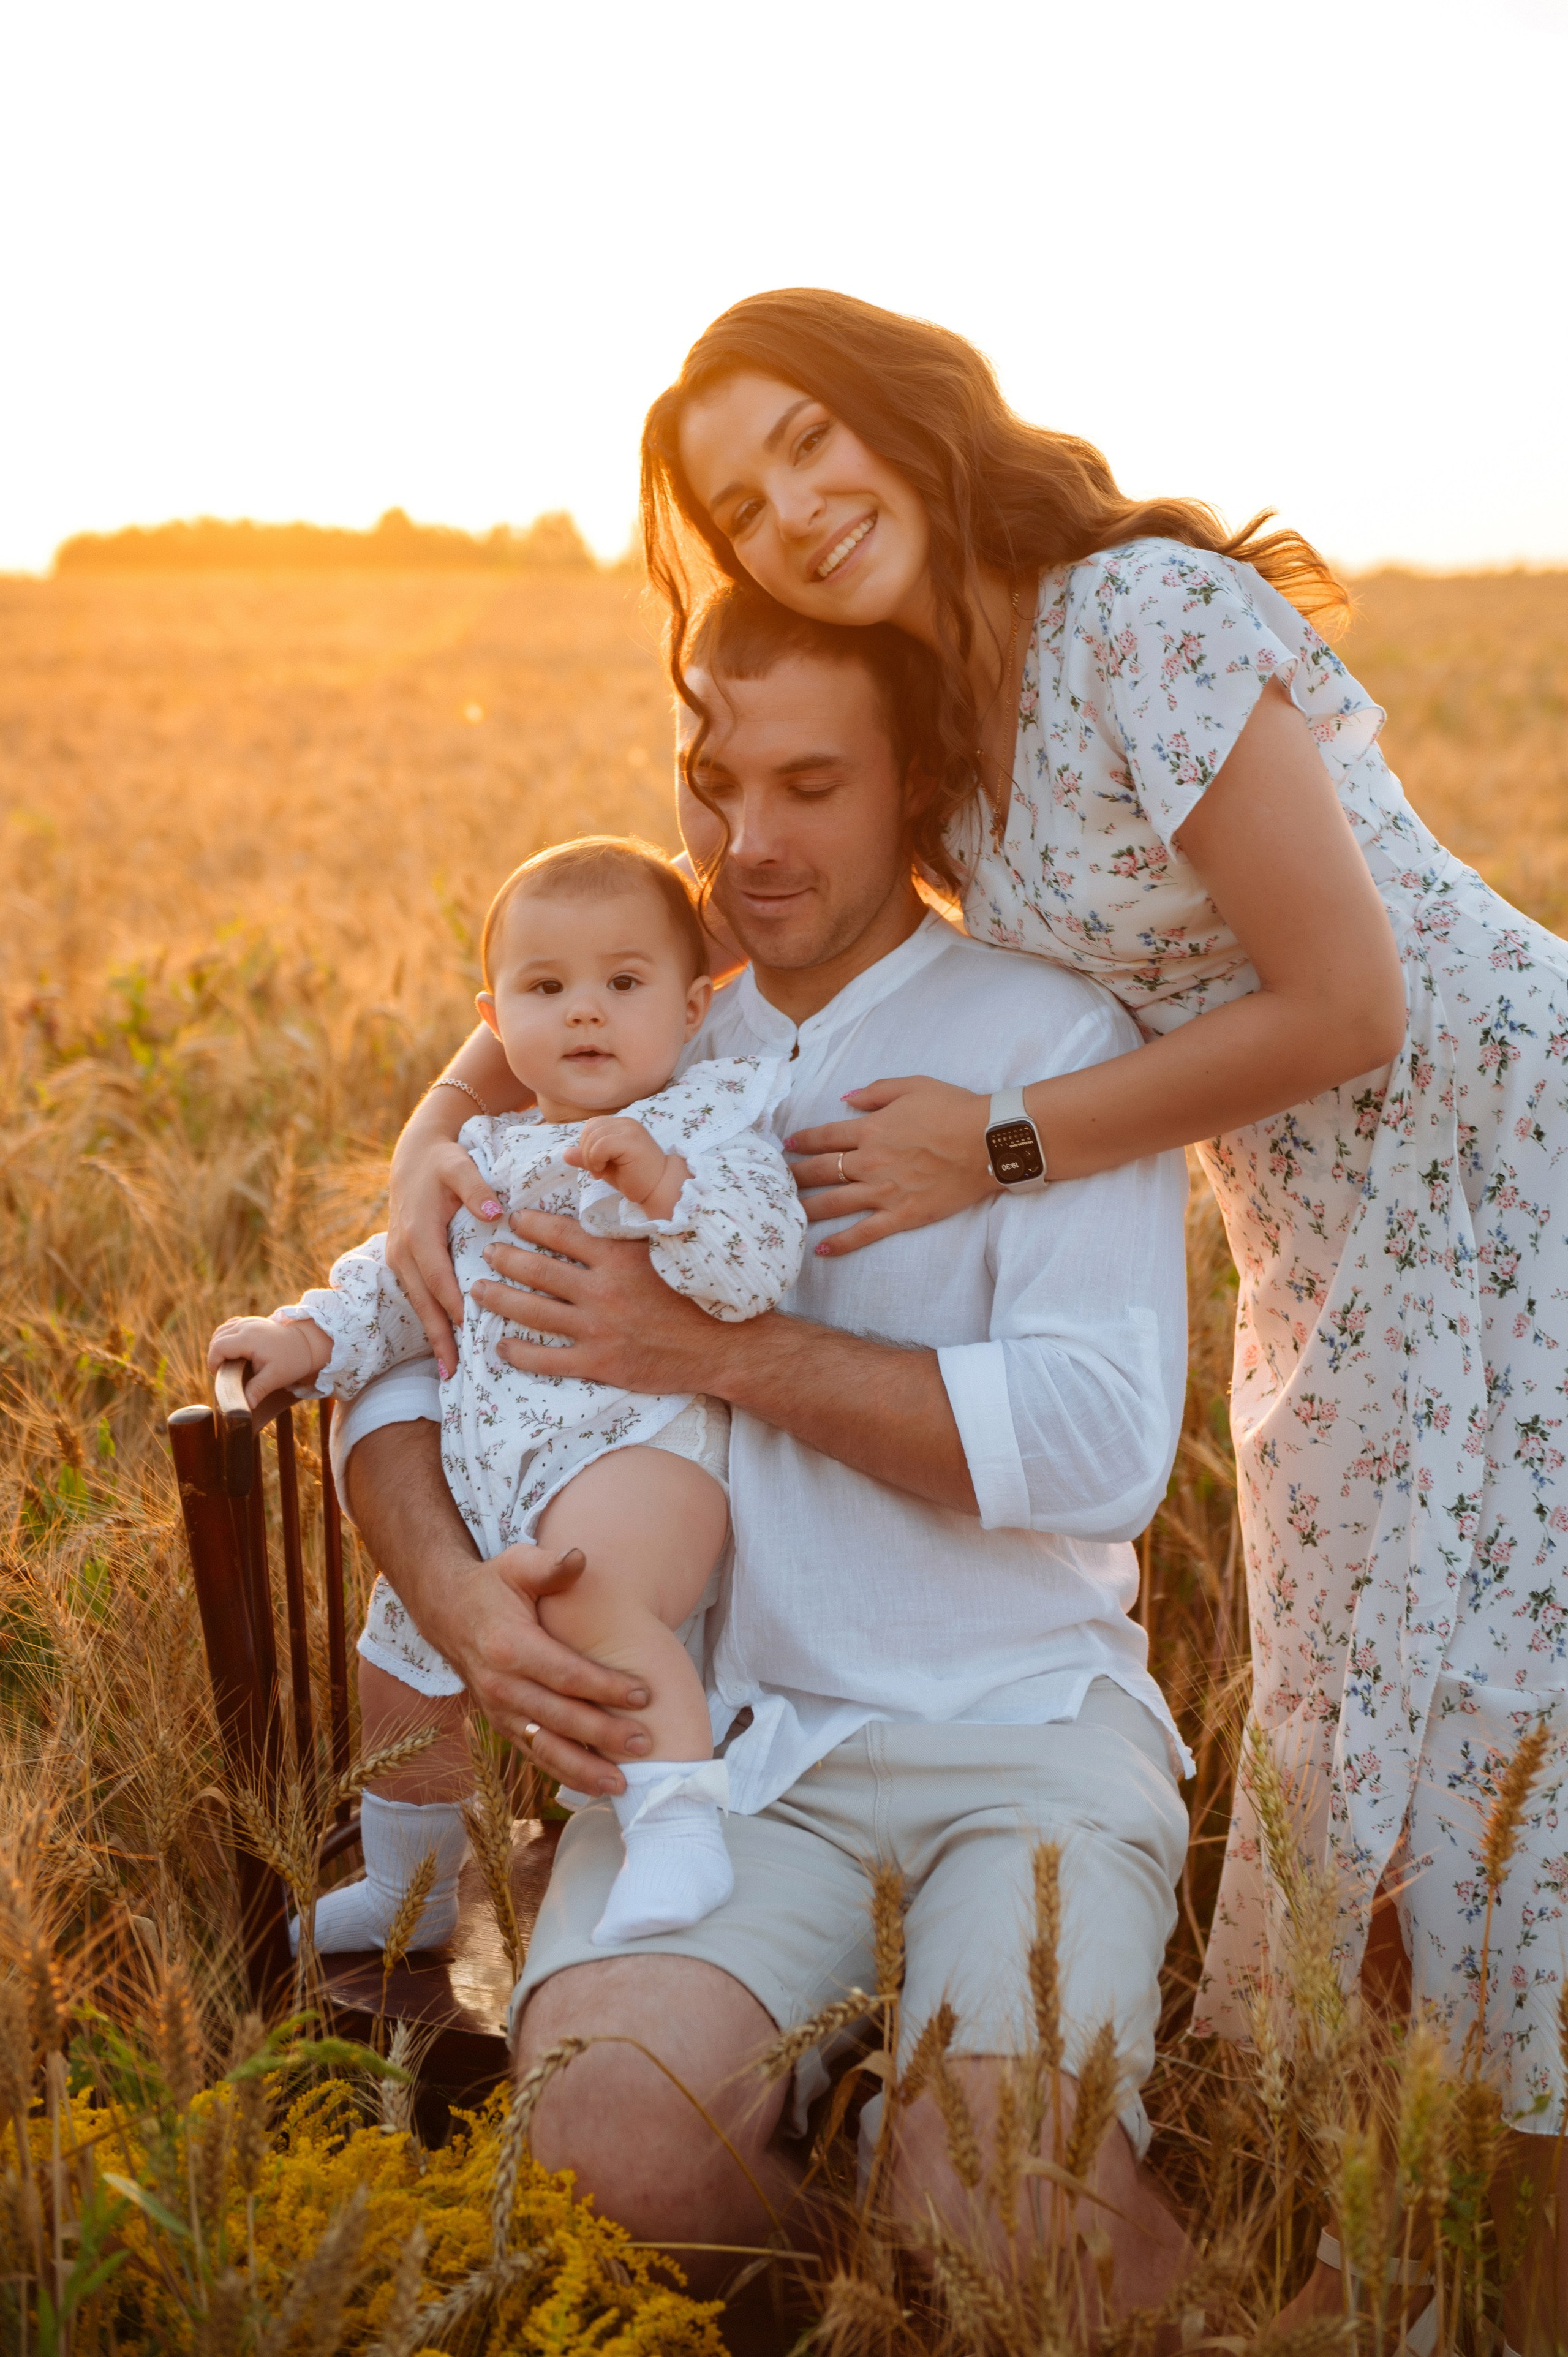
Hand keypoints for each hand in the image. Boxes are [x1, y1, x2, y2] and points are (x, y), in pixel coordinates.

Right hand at [208, 1314, 329, 1409]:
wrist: (308, 1343)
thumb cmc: (293, 1360)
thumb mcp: (275, 1377)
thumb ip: (257, 1390)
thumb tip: (245, 1408)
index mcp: (248, 1338)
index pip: (218, 1347)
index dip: (213, 1363)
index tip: (220, 1377)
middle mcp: (246, 1326)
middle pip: (217, 1338)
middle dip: (215, 1356)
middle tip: (225, 1373)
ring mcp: (249, 1321)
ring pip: (222, 1330)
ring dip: (220, 1346)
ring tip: (229, 1364)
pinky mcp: (252, 1321)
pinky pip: (231, 1326)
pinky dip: (227, 1338)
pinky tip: (234, 1351)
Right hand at [386, 1132, 505, 1374]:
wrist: (415, 1153)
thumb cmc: (444, 1160)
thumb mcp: (460, 1165)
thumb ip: (476, 1187)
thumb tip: (495, 1213)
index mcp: (418, 1234)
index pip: (439, 1280)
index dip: (454, 1309)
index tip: (472, 1335)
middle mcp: (403, 1251)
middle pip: (424, 1303)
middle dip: (439, 1339)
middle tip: (454, 1374)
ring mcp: (399, 1258)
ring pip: (418, 1303)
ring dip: (433, 1335)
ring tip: (449, 1370)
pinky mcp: (403, 1260)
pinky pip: (418, 1294)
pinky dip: (431, 1318)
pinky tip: (445, 1340)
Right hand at [417, 1541, 653, 1793]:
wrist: (448, 1613)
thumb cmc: (493, 1586)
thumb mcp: (517, 1565)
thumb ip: (549, 1566)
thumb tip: (580, 1557)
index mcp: (510, 1646)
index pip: (565, 1674)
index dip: (605, 1686)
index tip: (644, 1695)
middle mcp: (501, 1685)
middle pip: (560, 1717)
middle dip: (604, 1735)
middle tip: (646, 1744)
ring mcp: (499, 1710)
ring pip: (545, 1748)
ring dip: (584, 1769)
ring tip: (623, 1785)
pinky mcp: (500, 1724)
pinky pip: (534, 1754)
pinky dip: (563, 1773)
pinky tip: (594, 1786)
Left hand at [470, 1209, 724, 1391]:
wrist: (721, 1346)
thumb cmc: (695, 1296)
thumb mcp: (664, 1252)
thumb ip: (630, 1234)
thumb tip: (602, 1208)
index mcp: (617, 1259)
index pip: (562, 1234)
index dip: (532, 1225)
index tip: (514, 1220)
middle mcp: (601, 1291)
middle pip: (538, 1271)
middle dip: (506, 1259)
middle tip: (486, 1252)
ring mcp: (597, 1330)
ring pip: (534, 1312)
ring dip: (501, 1300)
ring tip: (478, 1291)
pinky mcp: (599, 1363)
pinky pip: (548, 1359)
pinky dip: (520, 1353)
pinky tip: (501, 1346)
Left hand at [565, 1116, 669, 1205]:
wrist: (659, 1190)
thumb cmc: (635, 1179)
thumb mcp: (604, 1166)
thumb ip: (586, 1158)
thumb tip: (565, 1154)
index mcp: (621, 1125)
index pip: (591, 1126)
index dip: (586, 1146)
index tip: (596, 1167)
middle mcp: (627, 1122)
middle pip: (589, 1128)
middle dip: (586, 1152)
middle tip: (598, 1171)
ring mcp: (630, 1130)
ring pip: (593, 1136)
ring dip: (591, 1158)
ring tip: (602, 1172)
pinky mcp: (631, 1141)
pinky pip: (601, 1145)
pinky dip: (596, 1160)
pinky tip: (604, 1172)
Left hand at [785, 1075, 997, 1255]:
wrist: (988, 1141)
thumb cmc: (954, 1109)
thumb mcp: (913, 1085)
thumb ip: (875, 1091)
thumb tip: (844, 1098)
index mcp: (871, 1128)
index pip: (825, 1136)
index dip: (802, 1141)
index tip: (786, 1146)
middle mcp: (871, 1161)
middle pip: (821, 1170)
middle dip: (795, 1175)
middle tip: (774, 1183)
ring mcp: (885, 1190)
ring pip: (834, 1203)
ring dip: (806, 1209)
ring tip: (784, 1214)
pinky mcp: (902, 1214)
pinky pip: (864, 1232)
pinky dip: (841, 1242)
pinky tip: (820, 1249)